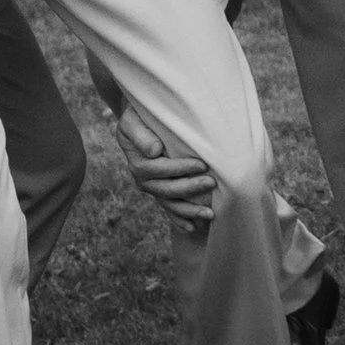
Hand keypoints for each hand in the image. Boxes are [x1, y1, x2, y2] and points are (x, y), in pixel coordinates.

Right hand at [113, 103, 215, 229]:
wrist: (139, 120)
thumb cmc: (138, 117)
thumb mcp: (132, 120)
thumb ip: (141, 135)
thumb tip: (155, 151)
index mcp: (137, 162)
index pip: (159, 169)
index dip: (180, 168)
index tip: (202, 164)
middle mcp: (143, 179)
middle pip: (167, 189)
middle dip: (190, 188)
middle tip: (212, 182)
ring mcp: (152, 188)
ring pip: (170, 204)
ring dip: (189, 211)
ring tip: (210, 214)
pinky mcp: (160, 192)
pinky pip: (169, 209)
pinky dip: (179, 220)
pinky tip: (193, 228)